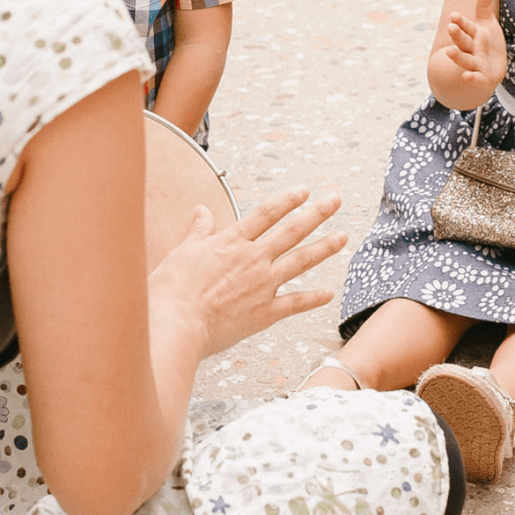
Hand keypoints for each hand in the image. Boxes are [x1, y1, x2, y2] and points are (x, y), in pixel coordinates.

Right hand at [148, 187, 346, 359]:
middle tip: (335, 201)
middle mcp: (253, 259)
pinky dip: (313, 298)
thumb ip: (197, 231)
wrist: (176, 324)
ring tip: (342, 237)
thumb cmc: (172, 291)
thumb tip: (201, 211)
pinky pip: (295, 303)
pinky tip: (328, 294)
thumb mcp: (182, 252)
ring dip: (324, 248)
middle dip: (317, 213)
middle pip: (292, 230)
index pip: (267, 213)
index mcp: (232, 242)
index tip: (304, 191)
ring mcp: (262, 285)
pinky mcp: (265, 312)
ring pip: (301, 261)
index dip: (288, 200)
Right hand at [443, 0, 506, 88]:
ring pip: (465, 59)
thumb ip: (484, 6)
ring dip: (457, 56)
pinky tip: (466, 77)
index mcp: (473, 35)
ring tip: (449, 51)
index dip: (461, 22)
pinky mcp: (481, 77)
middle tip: (450, 27)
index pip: (466, 26)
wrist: (490, 69)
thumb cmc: (487, 43)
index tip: (454, 16)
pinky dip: (471, 78)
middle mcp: (471, 49)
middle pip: (463, 41)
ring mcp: (475, 63)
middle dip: (457, 35)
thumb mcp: (487, 24)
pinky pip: (475, 78)